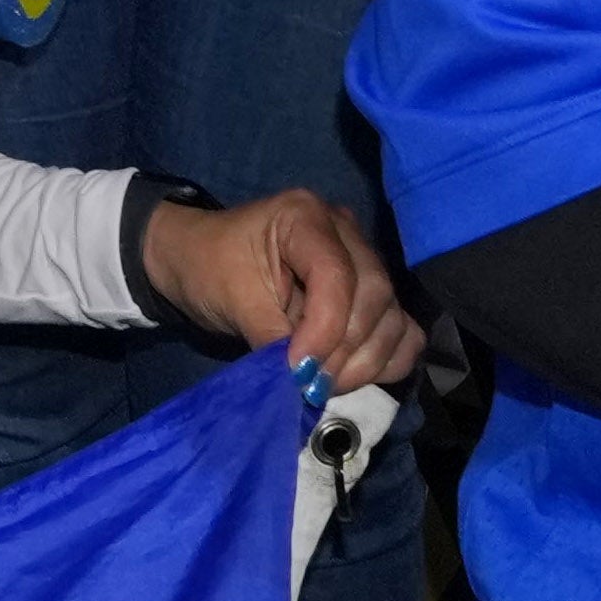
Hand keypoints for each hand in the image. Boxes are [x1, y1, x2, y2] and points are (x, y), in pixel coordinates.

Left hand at [141, 180, 421, 393]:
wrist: (199, 263)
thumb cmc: (208, 269)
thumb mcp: (231, 299)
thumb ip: (271, 335)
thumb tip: (305, 380)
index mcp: (305, 216)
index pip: (336, 274)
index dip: (325, 328)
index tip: (300, 370)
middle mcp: (346, 232)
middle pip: (375, 295)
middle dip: (345, 350)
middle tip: (310, 384)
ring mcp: (364, 263)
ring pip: (393, 316)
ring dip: (365, 361)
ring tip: (323, 384)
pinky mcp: (371, 298)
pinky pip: (401, 331)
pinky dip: (386, 360)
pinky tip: (352, 376)